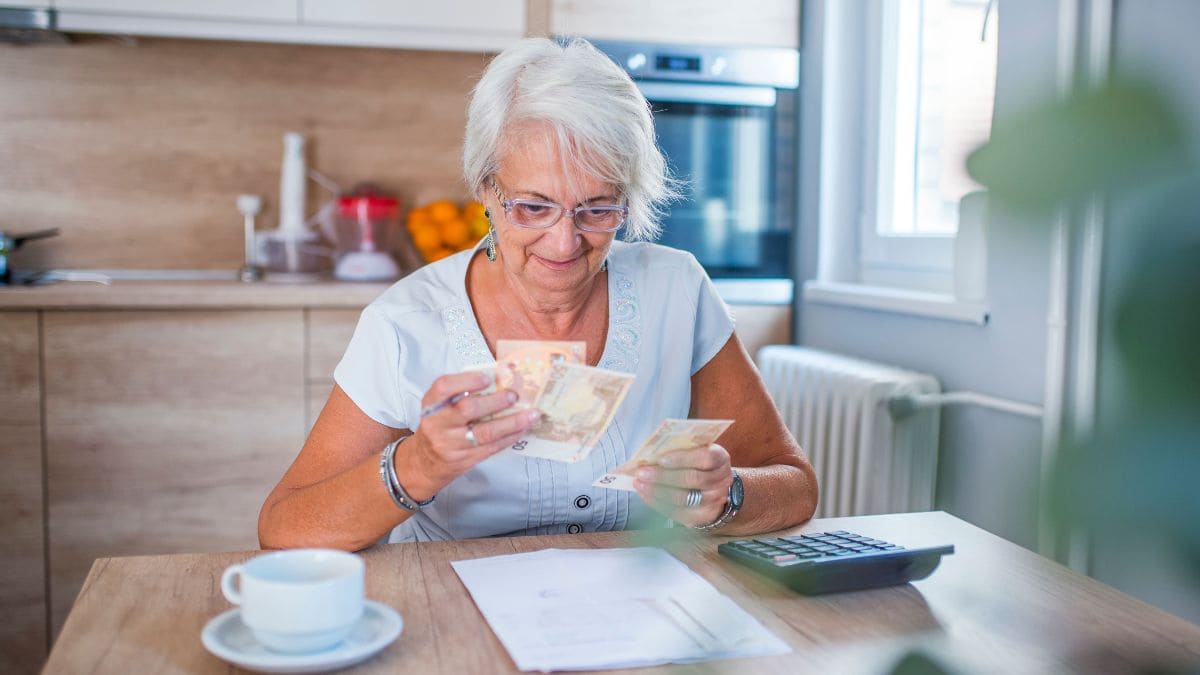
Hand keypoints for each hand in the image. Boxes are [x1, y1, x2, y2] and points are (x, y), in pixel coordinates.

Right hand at [398, 371, 540, 499]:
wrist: (425, 462)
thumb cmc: (440, 425)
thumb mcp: (440, 407)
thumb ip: (462, 392)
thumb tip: (501, 376)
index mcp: (432, 404)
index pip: (444, 387)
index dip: (466, 380)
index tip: (487, 378)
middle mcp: (438, 424)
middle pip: (467, 409)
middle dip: (495, 401)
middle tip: (514, 395)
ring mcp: (452, 444)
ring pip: (485, 432)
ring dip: (512, 422)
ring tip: (531, 414)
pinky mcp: (466, 459)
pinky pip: (492, 447)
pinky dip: (511, 437)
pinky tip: (523, 428)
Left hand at [632, 444, 732, 527]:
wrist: (711, 487)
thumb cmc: (696, 463)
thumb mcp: (694, 451)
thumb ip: (678, 450)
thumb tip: (649, 453)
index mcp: (720, 459)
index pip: (705, 458)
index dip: (683, 458)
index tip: (661, 459)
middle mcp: (721, 481)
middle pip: (693, 479)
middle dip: (664, 476)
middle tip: (642, 472)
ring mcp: (713, 501)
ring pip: (684, 498)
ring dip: (658, 491)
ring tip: (639, 483)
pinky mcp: (701, 517)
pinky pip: (677, 512)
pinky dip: (657, 503)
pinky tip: (645, 494)